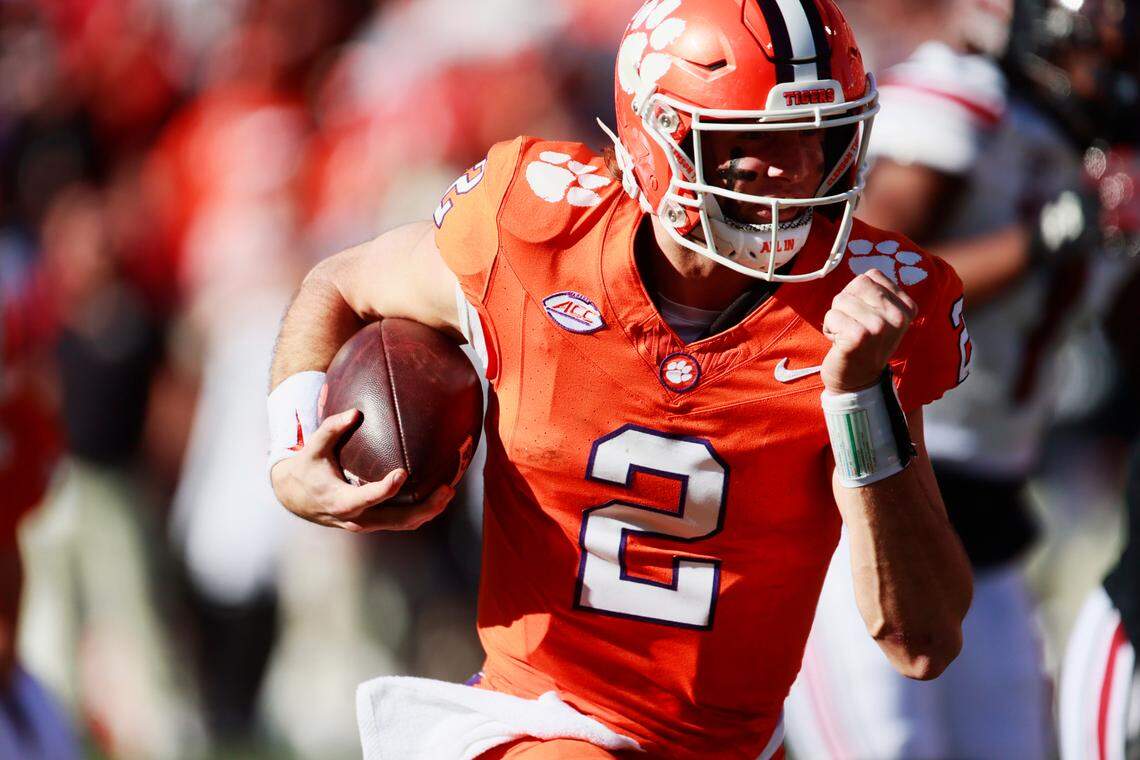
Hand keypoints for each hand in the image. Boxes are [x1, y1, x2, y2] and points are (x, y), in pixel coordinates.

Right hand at [270, 409, 453, 532]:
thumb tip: (355, 412)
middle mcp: (356, 518)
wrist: (296, 497)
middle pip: (397, 520)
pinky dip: (421, 511)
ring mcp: (367, 524)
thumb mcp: (314, 448)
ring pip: (403, 524)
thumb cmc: (308, 468)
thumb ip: (331, 429)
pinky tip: (436, 494)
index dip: (385, 489)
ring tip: (449, 492)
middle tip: (446, 489)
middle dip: (425, 508)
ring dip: (429, 511)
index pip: (367, 498)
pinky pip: (400, 521)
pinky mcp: (373, 522)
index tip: (402, 472)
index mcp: (340, 501)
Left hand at [821, 269, 917, 392]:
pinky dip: (829, 328)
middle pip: (857, 284)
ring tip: (846, 335)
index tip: (864, 315)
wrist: (858, 382)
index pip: (872, 275)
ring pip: (841, 299)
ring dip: (836, 317)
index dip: (858, 293)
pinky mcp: (858, 337)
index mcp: (906, 307)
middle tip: (852, 324)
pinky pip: (831, 316)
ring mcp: (879, 327)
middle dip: (846, 302)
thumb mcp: (881, 316)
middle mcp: (897, 316)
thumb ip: (877, 293)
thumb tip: (864, 275)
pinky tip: (840, 343)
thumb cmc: (864, 344)